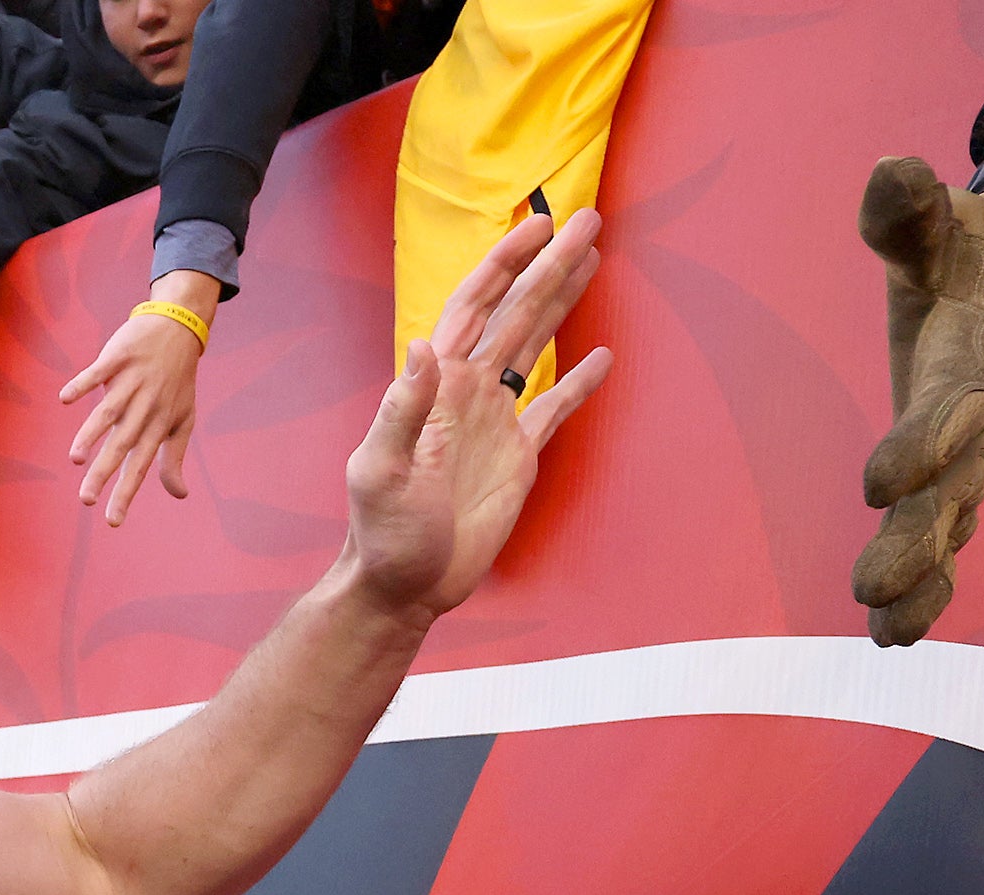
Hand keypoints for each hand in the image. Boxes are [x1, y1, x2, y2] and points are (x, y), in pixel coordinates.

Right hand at [59, 270, 216, 526]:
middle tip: (85, 500)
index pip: (140, 467)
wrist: (178, 330)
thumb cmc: (178, 382)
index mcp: (157, 426)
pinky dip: (83, 384)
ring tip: (75, 458)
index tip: (112, 521)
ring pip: (109, 412)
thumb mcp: (183, 421)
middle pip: (121, 446)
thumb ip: (174, 459)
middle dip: (104, 474)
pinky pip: (98, 372)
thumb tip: (180, 495)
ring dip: (91, 434)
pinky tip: (65, 399)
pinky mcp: (118, 357)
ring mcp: (131, 382)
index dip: (126, 494)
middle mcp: (144, 408)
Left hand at [335, 208, 610, 624]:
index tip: (537, 225)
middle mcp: (469, 390)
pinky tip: (602, 355)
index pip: (475, 304)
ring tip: (593, 257)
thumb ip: (402, 409)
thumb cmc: (383, 532)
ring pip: (536, 344)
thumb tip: (423, 347)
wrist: (405, 585)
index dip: (505, 262)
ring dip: (563, 301)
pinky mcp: (519, 456)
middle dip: (549, 265)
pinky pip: (553, 407)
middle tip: (586, 220)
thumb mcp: (381, 470)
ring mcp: (496, 420)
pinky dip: (579, 381)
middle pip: (516, 311)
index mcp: (437, 384)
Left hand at [850, 155, 983, 645]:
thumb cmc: (976, 249)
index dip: (923, 443)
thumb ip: (910, 212)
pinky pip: (951, 533)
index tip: (878, 484)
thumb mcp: (941, 224)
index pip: (951, 406)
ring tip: (887, 634)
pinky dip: (928, 584)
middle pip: (955, 485)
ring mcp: (981, 451)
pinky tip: (895, 636)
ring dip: (922, 579)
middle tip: (872, 589)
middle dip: (917, 539)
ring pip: (955, 521)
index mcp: (976, 357)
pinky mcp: (967, 471)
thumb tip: (889, 172)